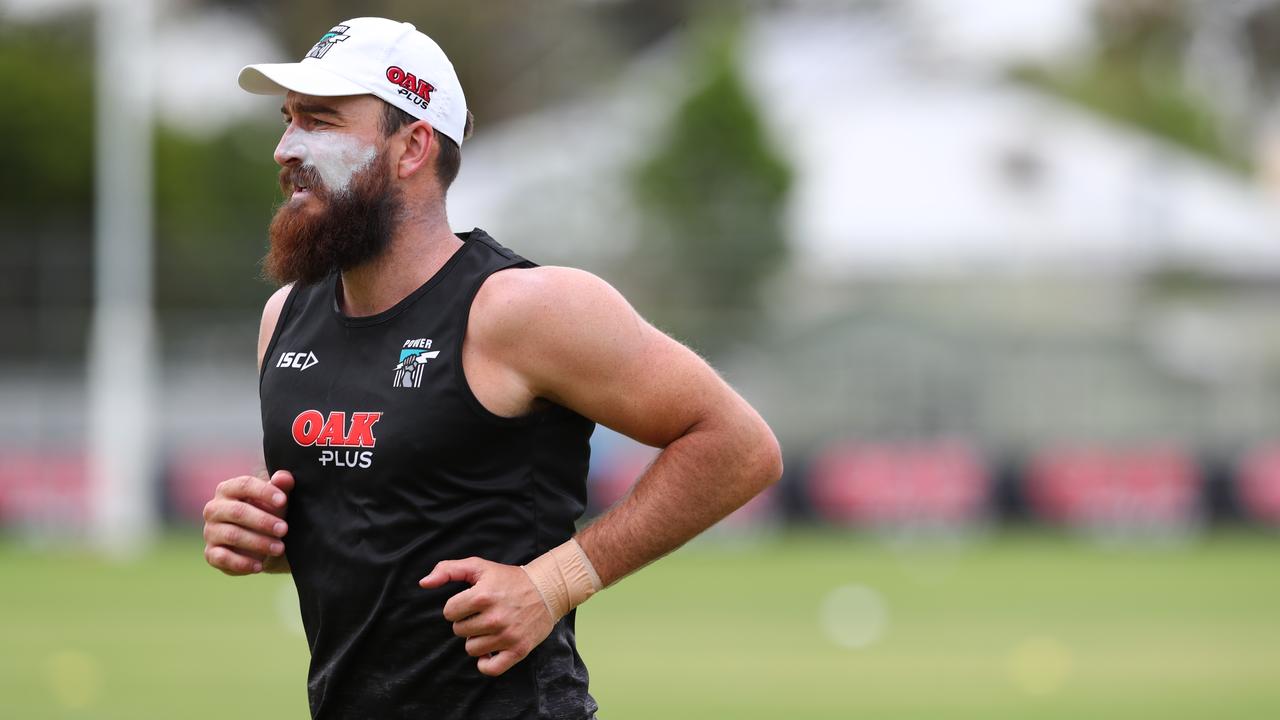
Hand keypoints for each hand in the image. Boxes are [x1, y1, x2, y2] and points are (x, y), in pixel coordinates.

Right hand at [202, 470, 293, 574]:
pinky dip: (242, 563)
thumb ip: (282, 487)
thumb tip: (284, 477)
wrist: (261, 542)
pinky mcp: (211, 553)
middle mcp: (214, 509)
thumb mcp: (277, 500)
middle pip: (237, 512)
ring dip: (258, 542)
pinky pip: (222, 558)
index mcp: (228, 489)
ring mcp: (210, 531)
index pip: (244, 485)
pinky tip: (259, 566)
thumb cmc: (268, 513)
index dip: (264, 492)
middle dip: (263, 521)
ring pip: (232, 535)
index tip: (283, 500)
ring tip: (279, 548)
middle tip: (284, 529)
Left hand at [419, 557, 555, 676]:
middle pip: (459, 631)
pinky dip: (486, 662)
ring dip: (477, 639)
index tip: (472, 602)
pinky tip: (491, 649)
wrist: (547, 590)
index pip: (449, 612)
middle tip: (484, 613)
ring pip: (471, 648)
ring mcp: (507, 636)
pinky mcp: (518, 650)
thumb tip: (423, 583)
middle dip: (467, 622)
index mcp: (482, 596)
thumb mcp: (479, 566)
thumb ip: (447, 570)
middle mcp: (494, 618)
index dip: (458, 606)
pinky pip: (489, 669)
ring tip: (491, 627)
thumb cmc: (509, 579)